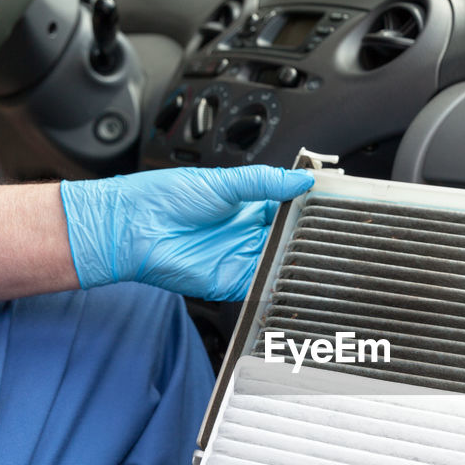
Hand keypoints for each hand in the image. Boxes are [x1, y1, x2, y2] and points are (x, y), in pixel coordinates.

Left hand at [60, 165, 313, 300]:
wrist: (132, 227)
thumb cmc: (165, 198)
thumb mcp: (223, 182)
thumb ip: (266, 183)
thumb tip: (303, 180)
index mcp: (248, 205)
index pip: (290, 207)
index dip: (309, 206)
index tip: (331, 202)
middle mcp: (248, 233)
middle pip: (290, 236)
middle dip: (309, 234)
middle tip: (331, 227)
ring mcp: (242, 258)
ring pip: (282, 260)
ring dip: (298, 256)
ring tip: (319, 248)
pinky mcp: (234, 282)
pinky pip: (264, 284)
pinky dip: (280, 280)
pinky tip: (292, 268)